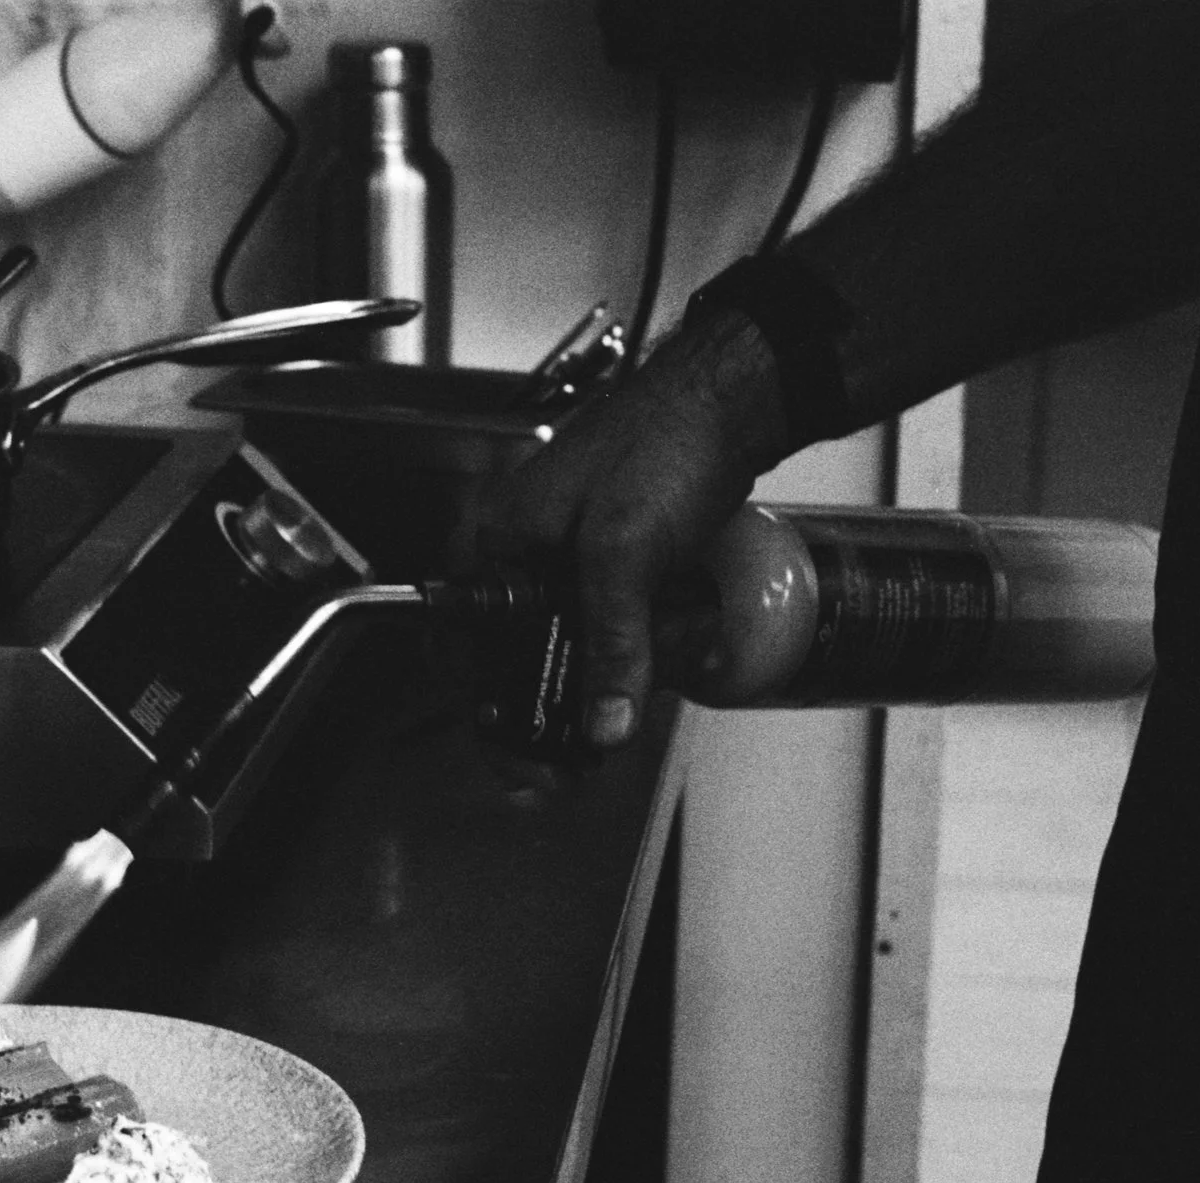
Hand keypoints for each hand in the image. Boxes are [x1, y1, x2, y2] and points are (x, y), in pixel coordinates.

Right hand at [476, 307, 789, 747]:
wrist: (732, 397)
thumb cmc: (667, 441)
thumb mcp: (627, 552)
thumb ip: (612, 643)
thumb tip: (602, 724)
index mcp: (502, 544)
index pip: (468, 648)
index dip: (487, 711)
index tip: (518, 760)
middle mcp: (526, 554)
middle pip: (520, 657)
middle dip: (552, 710)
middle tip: (571, 768)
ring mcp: (572, 556)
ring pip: (571, 646)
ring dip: (601, 682)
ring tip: (617, 722)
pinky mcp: (616, 556)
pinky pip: (611, 624)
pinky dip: (635, 651)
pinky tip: (663, 668)